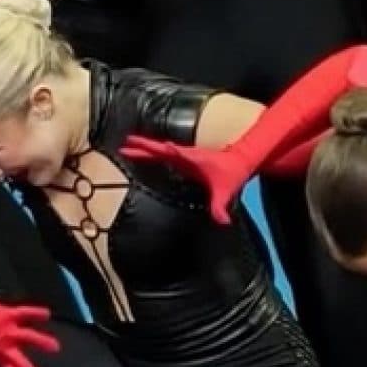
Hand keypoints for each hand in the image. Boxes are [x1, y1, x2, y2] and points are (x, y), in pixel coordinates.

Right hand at [120, 135, 249, 224]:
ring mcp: (184, 156)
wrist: (241, 159)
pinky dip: (152, 153)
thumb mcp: (226, 191)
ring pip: (160, 150)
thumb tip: (222, 222)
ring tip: (127, 147)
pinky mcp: (185, 159)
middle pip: (160, 149)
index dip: (168, 151)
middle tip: (125, 144)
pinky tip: (145, 155)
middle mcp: (186, 155)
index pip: (177, 153)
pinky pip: (164, 155)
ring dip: (144, 148)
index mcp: (193, 159)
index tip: (160, 146)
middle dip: (143, 147)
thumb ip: (220, 206)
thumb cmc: (233, 172)